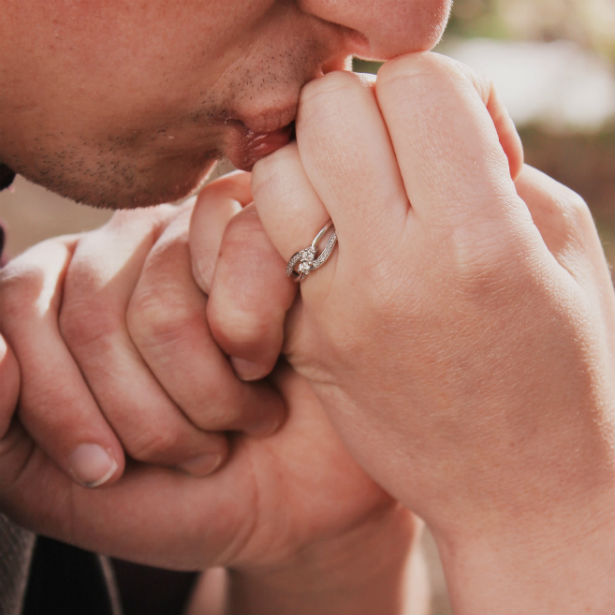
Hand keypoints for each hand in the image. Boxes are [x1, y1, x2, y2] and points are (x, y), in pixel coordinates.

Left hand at [0, 184, 284, 488]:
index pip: (17, 307)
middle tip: (195, 454)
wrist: (289, 496)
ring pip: (165, 303)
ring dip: (211, 395)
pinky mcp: (260, 234)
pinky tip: (268, 359)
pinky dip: (253, 333)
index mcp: (63, 295)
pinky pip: (234, 261)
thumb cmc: (176, 489)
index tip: (106, 471)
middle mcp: (124, 250)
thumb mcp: (56, 486)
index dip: (56, 401)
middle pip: (93, 314)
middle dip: (145, 418)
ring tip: (242, 418)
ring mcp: (194, 235)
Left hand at [247, 53, 613, 611]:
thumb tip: (444, 112)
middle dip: (361, 115)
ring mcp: (336, 311)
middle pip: (328, 111)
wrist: (517, 490)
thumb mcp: (563, 248)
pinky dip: (286, 225)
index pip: (416, 83)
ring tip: (352, 202)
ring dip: (311, 170)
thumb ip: (499, 163)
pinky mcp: (304, 344)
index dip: (435, 91)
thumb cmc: (559, 369)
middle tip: (391, 157)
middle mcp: (395, 269)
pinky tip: (328, 246)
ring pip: (275, 172)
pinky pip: (258, 244)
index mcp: (480, 239)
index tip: (450, 131)